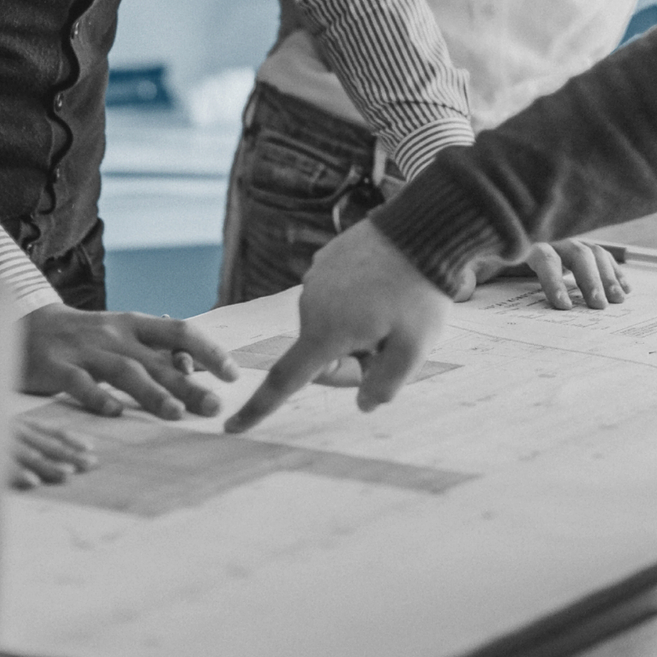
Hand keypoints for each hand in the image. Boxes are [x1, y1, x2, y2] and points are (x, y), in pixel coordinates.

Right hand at [8, 420, 96, 489]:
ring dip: (51, 465)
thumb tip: (55, 448)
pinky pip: (6, 468)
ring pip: (32, 456)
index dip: (73, 439)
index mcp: (23, 424)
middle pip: (49, 445)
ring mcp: (2, 444)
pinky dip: (21, 474)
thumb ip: (30, 436)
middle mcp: (16, 431)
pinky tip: (34, 482)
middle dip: (71, 455)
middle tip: (90, 464)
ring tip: (68, 473)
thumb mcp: (9, 428)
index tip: (90, 447)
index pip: (53, 432)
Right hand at [21, 305, 239, 420]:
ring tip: (175, 413)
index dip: (208, 350)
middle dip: (187, 384)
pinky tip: (115, 413)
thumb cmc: (83, 337)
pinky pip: (79, 384)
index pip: (179, 331)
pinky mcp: (56, 368)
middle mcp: (113, 335)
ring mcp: (84, 351)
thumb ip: (152, 351)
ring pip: (124, 371)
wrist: (22, 325)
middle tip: (214, 406)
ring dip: (151, 393)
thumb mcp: (120, 334)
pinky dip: (97, 398)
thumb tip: (195, 366)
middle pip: (156, 360)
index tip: (233, 374)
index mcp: (133, 324)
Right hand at [225, 221, 451, 432]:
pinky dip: (356, 304)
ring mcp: (316, 279)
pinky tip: (386, 288)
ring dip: (355, 330)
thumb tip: (363, 404)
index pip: (285, 381)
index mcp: (325, 331)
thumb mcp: (414, 349)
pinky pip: (335, 298)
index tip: (232, 427)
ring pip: (329, 325)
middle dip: (349, 361)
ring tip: (394, 310)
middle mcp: (310, 305)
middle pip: (317, 355)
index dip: (259, 409)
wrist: (424, 228)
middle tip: (391, 345)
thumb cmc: (420, 292)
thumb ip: (386, 385)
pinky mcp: (326, 261)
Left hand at [458, 238, 628, 309]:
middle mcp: (548, 234)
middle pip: (576, 252)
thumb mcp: (463, 257)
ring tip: (618, 300)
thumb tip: (461, 292)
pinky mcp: (572, 244)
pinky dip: (613, 268)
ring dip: (608, 274)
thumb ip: (461, 274)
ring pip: (593, 251)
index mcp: (522, 238)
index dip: (554, 280)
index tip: (563, 305)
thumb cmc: (474, 244)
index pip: (544, 256)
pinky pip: (599, 252)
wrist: (479, 217)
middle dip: (590, 279)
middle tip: (599, 306)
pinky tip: (625, 287)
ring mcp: (563, 238)